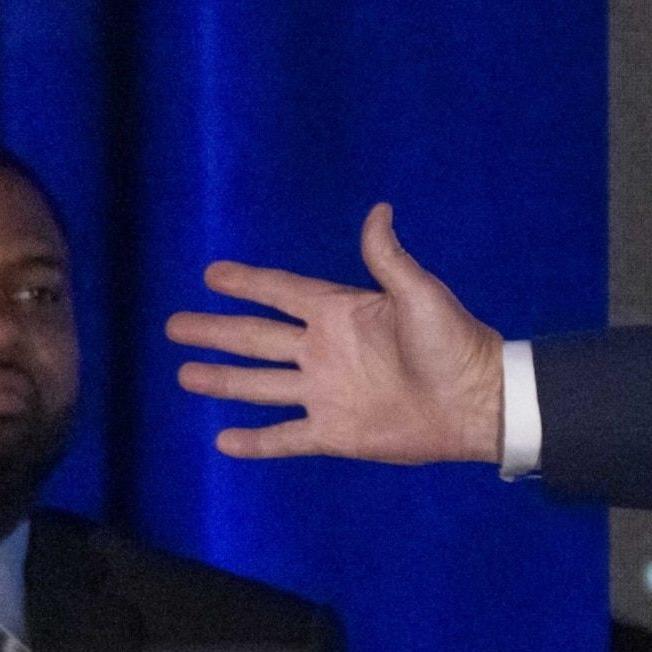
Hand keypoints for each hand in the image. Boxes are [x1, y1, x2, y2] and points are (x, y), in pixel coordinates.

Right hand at [167, 203, 505, 463]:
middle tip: (174, 324)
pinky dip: (256, 441)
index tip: (212, 275)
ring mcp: (326, 393)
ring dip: (223, 380)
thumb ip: (388, 258)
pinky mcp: (335, 431)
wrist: (477, 402)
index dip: (248, 284)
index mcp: (341, 313)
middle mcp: (325, 352)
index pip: (282, 293)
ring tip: (185, 373)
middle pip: (257, 338)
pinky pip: (286, 437)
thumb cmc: (455, 342)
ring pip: (260, 385)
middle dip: (217, 331)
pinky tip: (223, 441)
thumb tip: (380, 210)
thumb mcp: (420, 293)